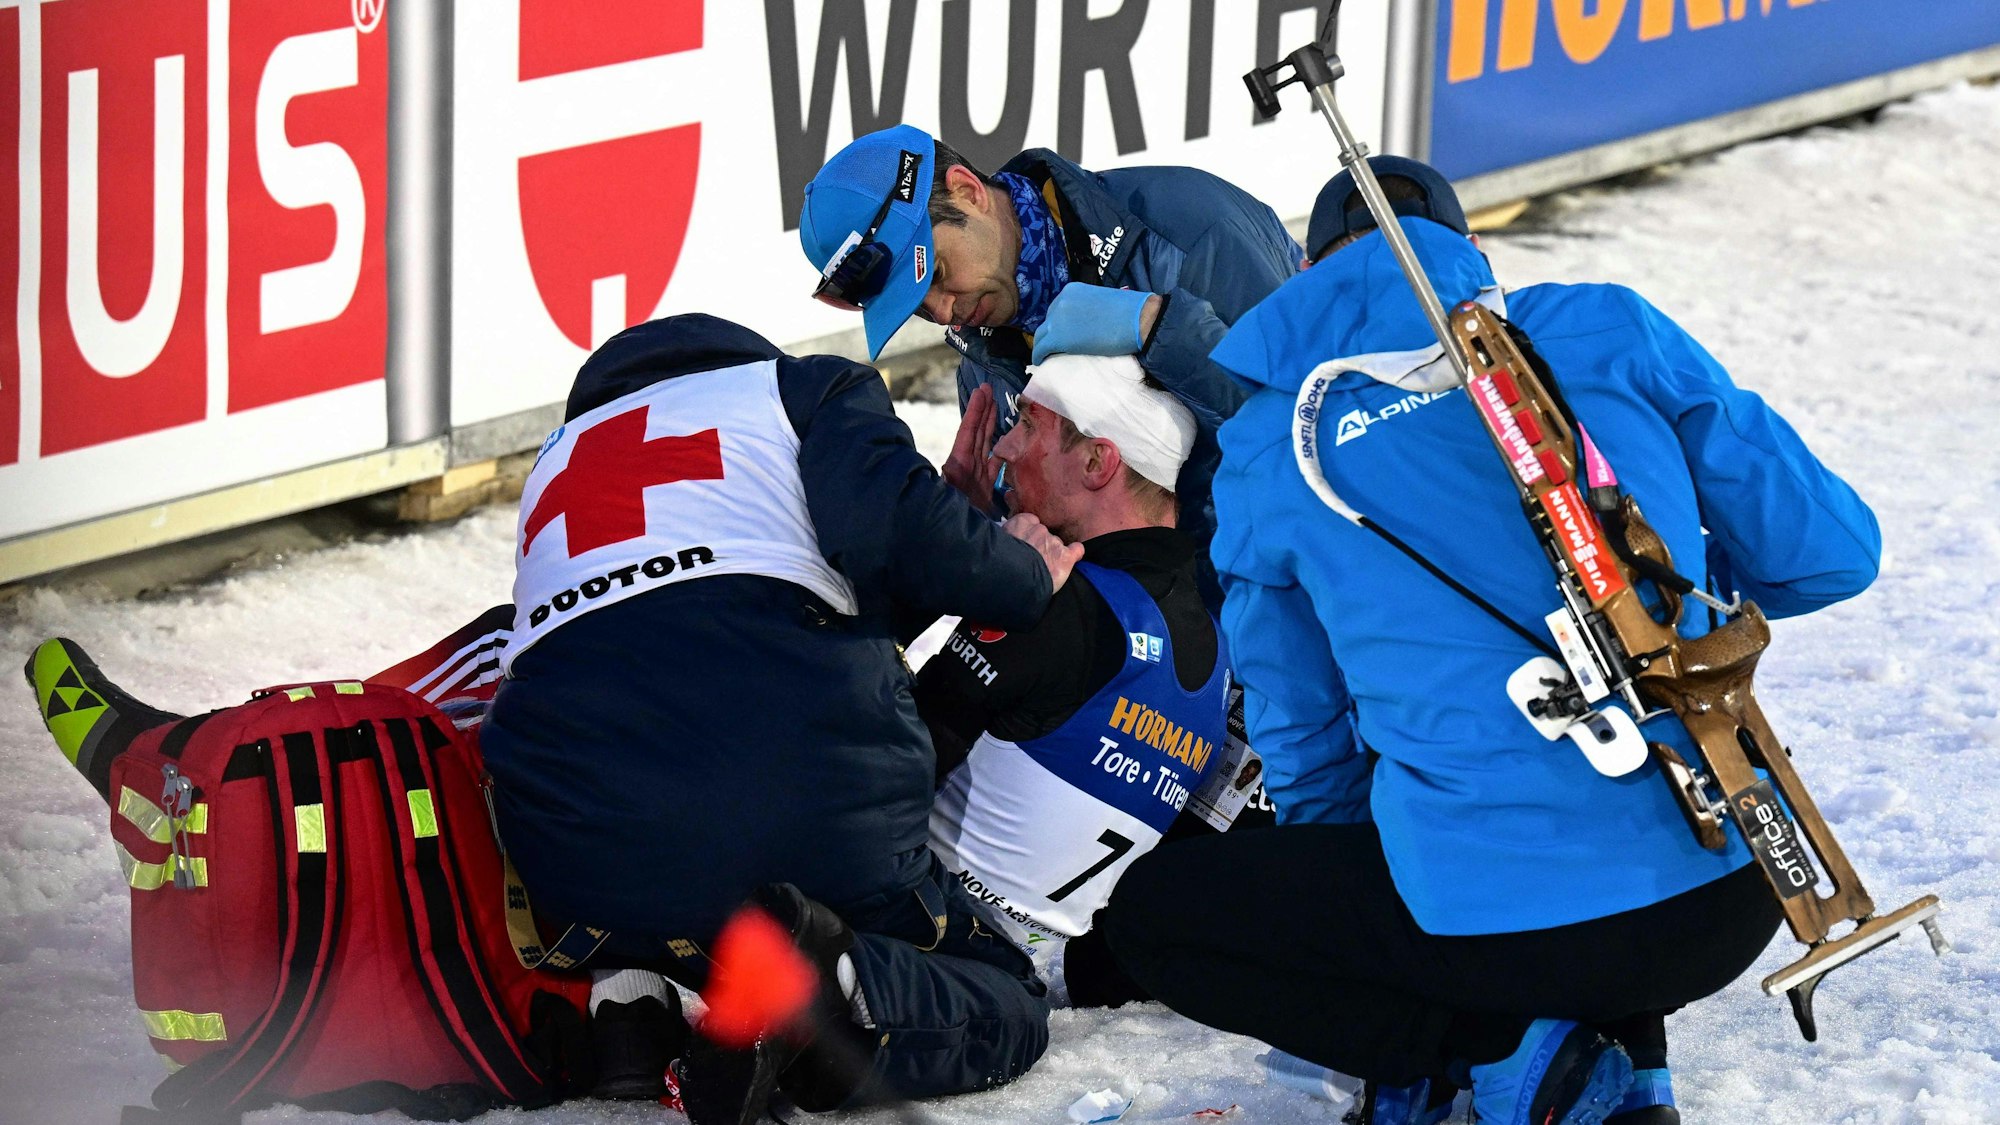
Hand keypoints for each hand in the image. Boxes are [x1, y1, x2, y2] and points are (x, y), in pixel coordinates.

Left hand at [943, 384, 1002, 515]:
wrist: (955, 544)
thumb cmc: (950, 521)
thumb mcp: (947, 501)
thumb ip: (949, 486)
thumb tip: (951, 467)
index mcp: (958, 467)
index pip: (968, 434)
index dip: (975, 413)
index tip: (982, 392)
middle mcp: (967, 468)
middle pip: (977, 433)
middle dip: (983, 411)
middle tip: (989, 389)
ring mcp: (976, 477)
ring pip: (985, 445)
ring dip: (990, 424)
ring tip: (996, 404)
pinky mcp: (984, 489)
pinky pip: (993, 463)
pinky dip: (1000, 449)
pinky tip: (1008, 439)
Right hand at [1003, 512, 1084, 592]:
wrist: (1014, 578)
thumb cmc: (999, 562)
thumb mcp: (995, 542)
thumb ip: (1005, 536)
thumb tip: (1006, 538)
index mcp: (1021, 523)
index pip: (1030, 522)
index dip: (1028, 534)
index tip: (1024, 543)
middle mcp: (1040, 529)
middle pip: (1044, 535)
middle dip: (1039, 545)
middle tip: (1030, 560)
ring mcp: (1054, 542)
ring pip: (1056, 545)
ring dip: (1051, 554)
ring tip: (1042, 569)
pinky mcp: (1065, 556)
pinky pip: (1077, 549)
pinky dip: (1075, 553)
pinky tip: (1072, 557)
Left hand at [1030, 283, 1158, 364]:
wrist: (1138, 320)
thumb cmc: (1129, 311)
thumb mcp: (1102, 301)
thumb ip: (1088, 307)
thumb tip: (1086, 320)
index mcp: (1072, 290)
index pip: (1058, 309)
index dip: (1058, 323)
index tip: (1062, 333)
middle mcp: (1061, 301)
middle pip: (1048, 321)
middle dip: (1051, 333)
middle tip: (1055, 346)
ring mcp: (1057, 319)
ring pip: (1041, 335)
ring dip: (1043, 345)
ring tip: (1046, 356)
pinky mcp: (1059, 338)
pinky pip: (1042, 348)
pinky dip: (1040, 356)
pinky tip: (1041, 362)